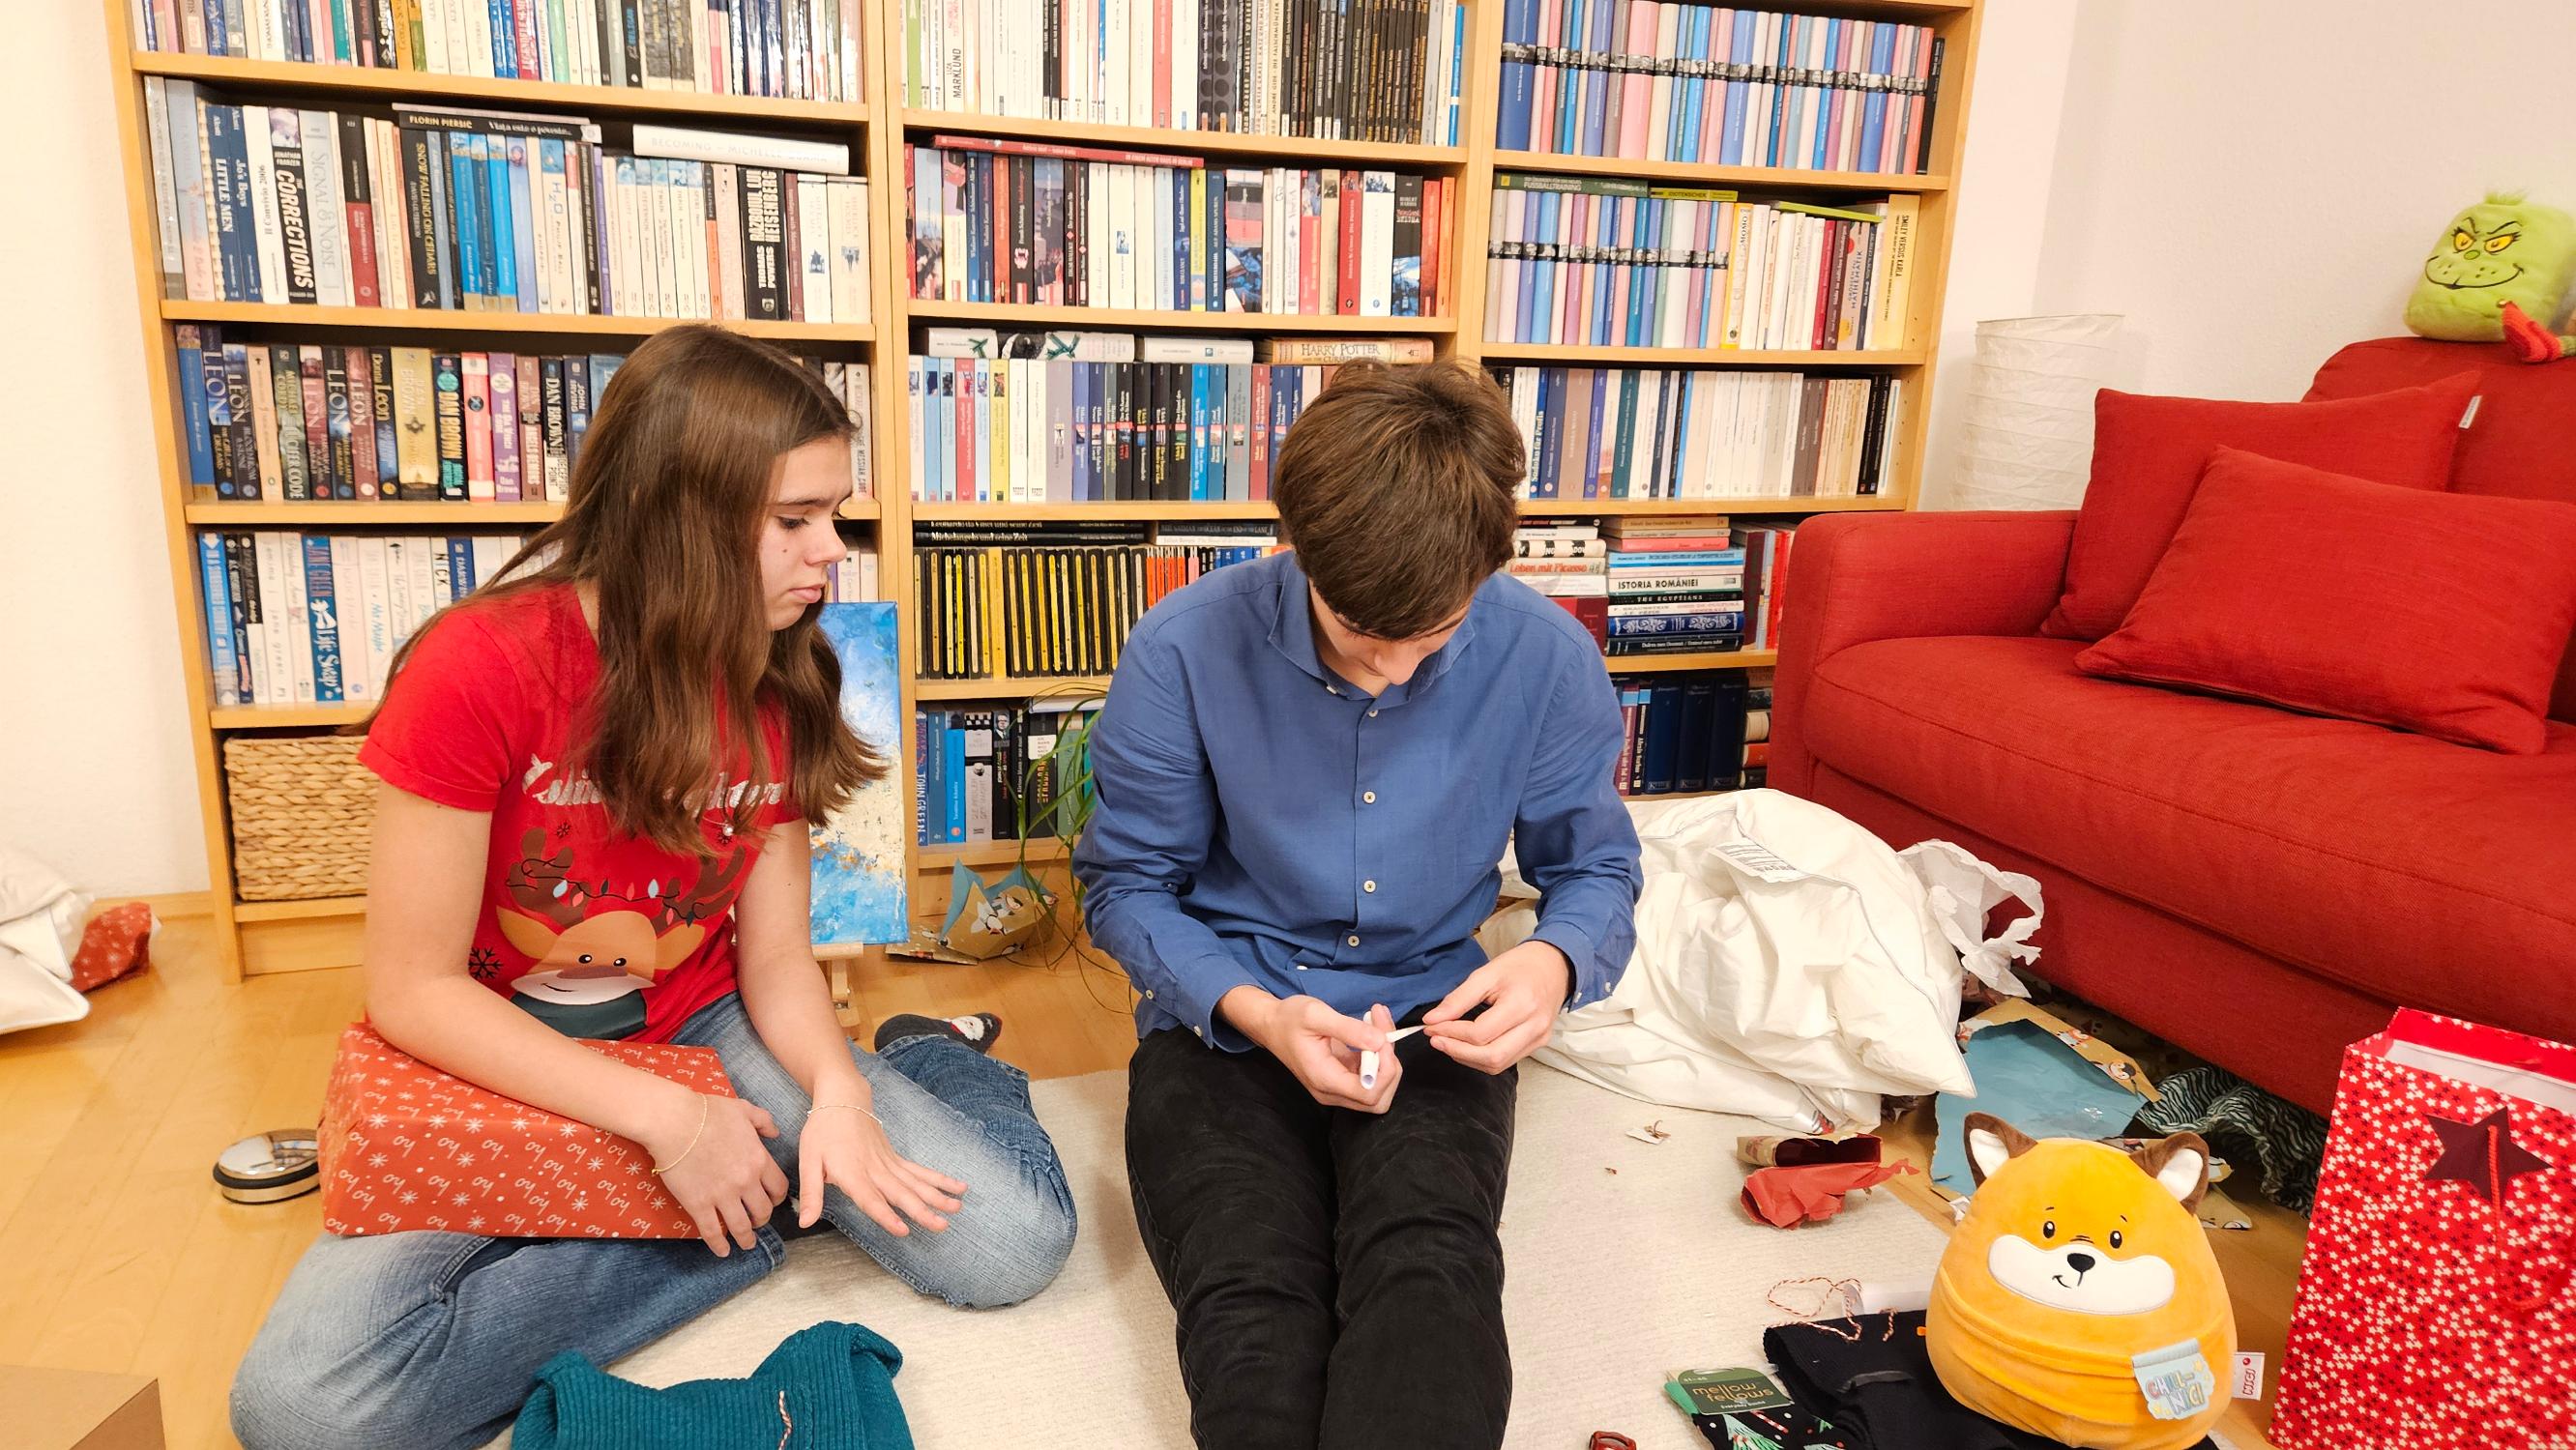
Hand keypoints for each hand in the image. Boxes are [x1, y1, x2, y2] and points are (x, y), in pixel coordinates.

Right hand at [644, 1089, 790, 1257]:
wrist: (674, 1121)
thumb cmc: (708, 1112)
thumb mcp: (743, 1109)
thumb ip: (764, 1121)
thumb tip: (775, 1132)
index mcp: (759, 1160)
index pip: (779, 1188)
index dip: (778, 1198)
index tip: (772, 1202)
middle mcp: (746, 1182)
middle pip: (763, 1211)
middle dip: (762, 1219)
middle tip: (757, 1222)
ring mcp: (723, 1196)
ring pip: (742, 1227)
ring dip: (747, 1239)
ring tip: (746, 1244)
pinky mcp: (699, 1205)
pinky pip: (712, 1232)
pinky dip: (719, 1245)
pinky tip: (723, 1251)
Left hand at [798, 1096, 967, 1237]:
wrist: (843, 1097)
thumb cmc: (822, 1130)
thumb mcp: (808, 1161)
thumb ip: (811, 1193)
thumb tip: (804, 1222)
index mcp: (851, 1172)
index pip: (870, 1198)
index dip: (886, 1215)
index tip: (903, 1229)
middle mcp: (875, 1169)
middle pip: (901, 1193)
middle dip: (922, 1211)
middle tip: (941, 1226)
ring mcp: (889, 1163)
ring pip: (916, 1182)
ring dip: (937, 1196)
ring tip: (957, 1208)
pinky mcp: (896, 1158)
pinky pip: (920, 1171)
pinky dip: (939, 1180)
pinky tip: (958, 1187)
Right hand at [1226, 989, 1399, 1112]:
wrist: (1272, 1025)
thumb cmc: (1289, 1019)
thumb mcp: (1316, 1015)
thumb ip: (1349, 1029)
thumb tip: (1380, 1041)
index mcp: (1324, 1079)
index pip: (1369, 1093)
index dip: (1385, 1069)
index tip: (1381, 1037)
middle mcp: (1332, 1092)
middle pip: (1378, 1099)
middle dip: (1390, 1066)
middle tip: (1382, 1030)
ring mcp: (1337, 1089)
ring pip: (1379, 1089)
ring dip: (1388, 1058)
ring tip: (1378, 1022)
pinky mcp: (1342, 1079)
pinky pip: (1372, 1077)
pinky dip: (1380, 1054)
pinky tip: (1373, 1026)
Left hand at [1423, 939, 1572, 1073]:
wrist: (1555, 966)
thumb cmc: (1519, 966)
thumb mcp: (1486, 974)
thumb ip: (1458, 999)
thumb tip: (1431, 1020)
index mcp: (1522, 1004)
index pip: (1480, 1033)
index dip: (1451, 1033)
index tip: (1431, 1026)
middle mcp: (1534, 1026)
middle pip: (1491, 1056)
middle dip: (1457, 1052)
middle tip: (1436, 1039)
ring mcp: (1539, 1039)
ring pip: (1498, 1065)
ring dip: (1468, 1058)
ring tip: (1448, 1043)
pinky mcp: (1539, 1044)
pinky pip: (1507, 1062)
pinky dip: (1482, 1059)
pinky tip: (1467, 1046)